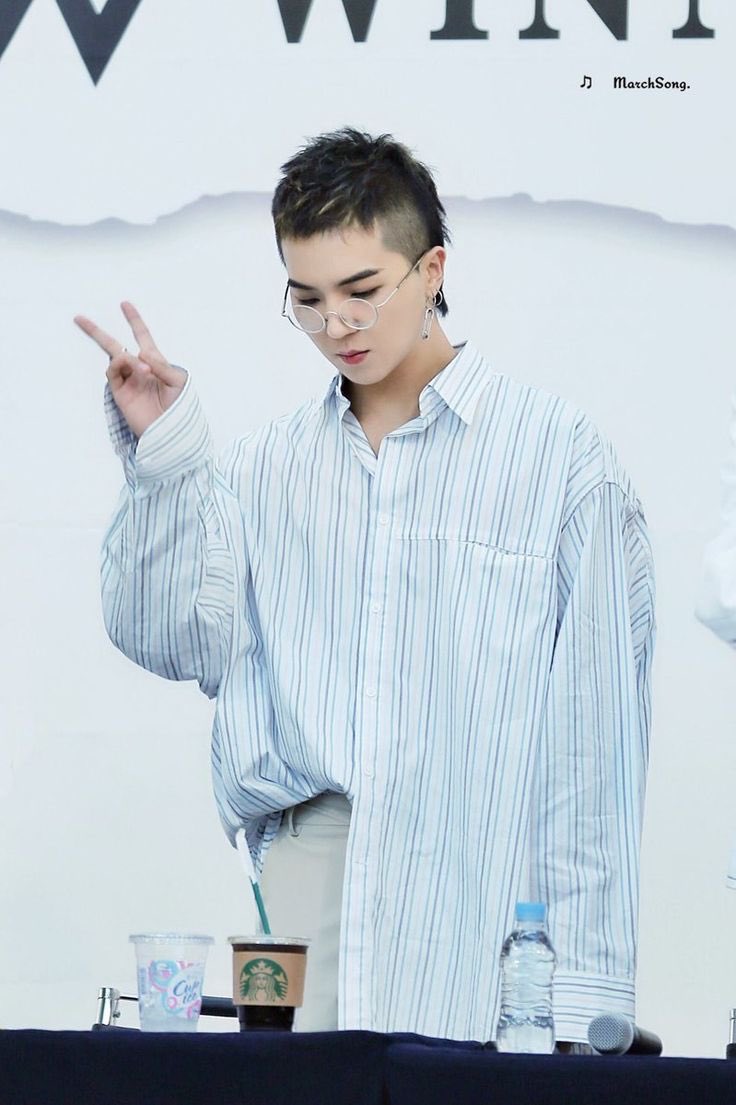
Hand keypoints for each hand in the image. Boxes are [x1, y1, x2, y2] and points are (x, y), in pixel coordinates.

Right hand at [74, 301, 185, 438]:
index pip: (142, 337)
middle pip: (113, 345)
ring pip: (115, 357)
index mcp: (155, 363)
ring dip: (128, 358)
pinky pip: (112, 372)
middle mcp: (138, 369)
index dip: (134, 321)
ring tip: (145, 371)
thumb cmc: (179, 408)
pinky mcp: (119, 392)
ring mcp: (127, 380)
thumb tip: (141, 353)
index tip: (125, 304)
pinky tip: (134, 369)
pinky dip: (120, 365)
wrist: (170, 433)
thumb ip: (162, 365)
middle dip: (96, 332)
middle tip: (79, 318)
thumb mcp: (178, 382)